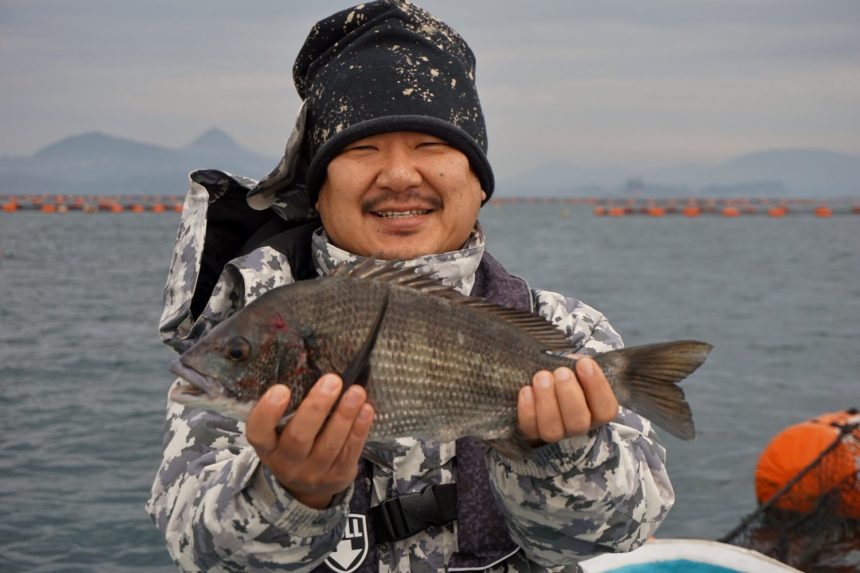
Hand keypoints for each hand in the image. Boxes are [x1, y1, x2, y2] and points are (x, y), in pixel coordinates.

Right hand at [246, 374, 373, 508]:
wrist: (307, 489)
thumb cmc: (293, 445)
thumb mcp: (280, 433)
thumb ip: (291, 410)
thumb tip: (314, 367)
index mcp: (267, 446)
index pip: (258, 431)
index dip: (268, 412)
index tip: (281, 389)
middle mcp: (287, 462)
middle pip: (299, 437)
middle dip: (317, 407)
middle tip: (332, 381)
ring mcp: (313, 473)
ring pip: (329, 444)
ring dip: (344, 415)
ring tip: (356, 392)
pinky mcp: (338, 476)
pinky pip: (350, 452)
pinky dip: (359, 430)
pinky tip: (366, 410)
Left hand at [517, 357, 618, 444]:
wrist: (543, 383)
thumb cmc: (566, 374)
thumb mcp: (577, 367)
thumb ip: (579, 364)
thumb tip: (574, 359)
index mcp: (596, 412)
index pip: (605, 409)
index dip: (597, 386)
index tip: (584, 363)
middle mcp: (577, 427)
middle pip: (578, 422)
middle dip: (569, 395)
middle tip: (561, 372)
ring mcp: (555, 434)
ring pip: (552, 430)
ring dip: (546, 401)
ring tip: (541, 377)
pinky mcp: (532, 434)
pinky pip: (530, 428)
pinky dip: (527, 410)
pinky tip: (527, 390)